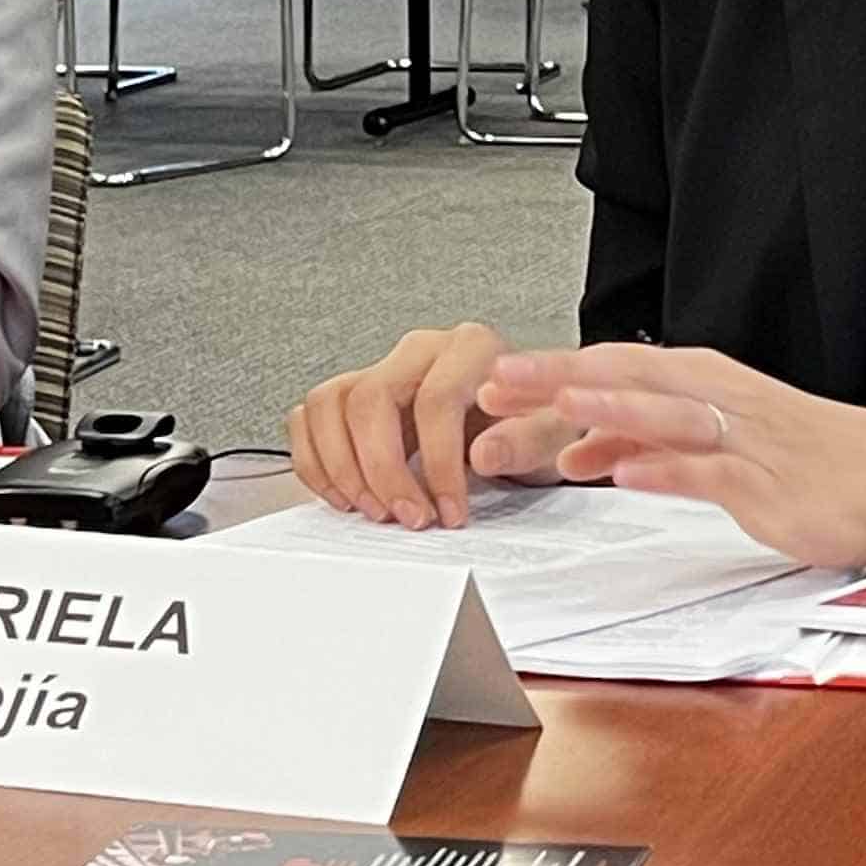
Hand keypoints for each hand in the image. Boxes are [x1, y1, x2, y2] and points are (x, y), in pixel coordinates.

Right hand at [287, 323, 578, 528]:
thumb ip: (526, 442)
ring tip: (373, 510)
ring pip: (331, 402)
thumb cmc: (536, 424)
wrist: (523, 424)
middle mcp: (420, 351)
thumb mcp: (554, 435)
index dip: (438, 464)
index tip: (449, 512)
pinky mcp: (355, 393)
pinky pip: (311, 415)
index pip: (435, 400)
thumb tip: (483, 454)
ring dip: (342, 467)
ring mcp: (383, 368)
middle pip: (370, 398)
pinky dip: (317, 461)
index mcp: (471, 348)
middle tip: (405, 517)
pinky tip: (346, 495)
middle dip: (382, 469)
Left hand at [475, 344, 865, 569]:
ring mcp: (741, 438)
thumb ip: (640, 441)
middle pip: (624, 379)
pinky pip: (709, 473)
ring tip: (556, 407)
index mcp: (698, 383)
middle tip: (493, 383)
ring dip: (608, 410)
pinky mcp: (767, 484)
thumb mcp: (708, 443)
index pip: (609, 368)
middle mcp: (714, 399)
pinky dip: (664, 469)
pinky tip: (626, 473)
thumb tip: (575, 446)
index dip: (547, 373)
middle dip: (556, 379)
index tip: (488, 380)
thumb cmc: (803, 458)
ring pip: (665, 415)